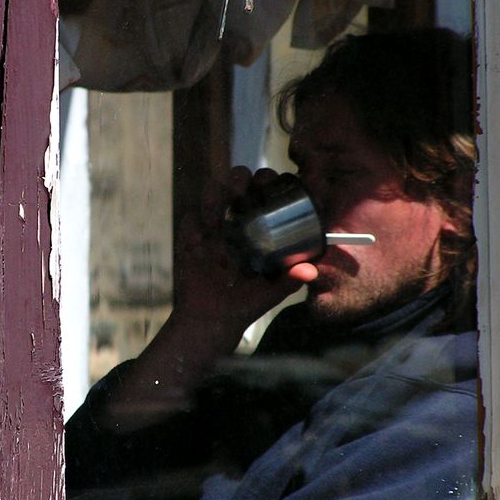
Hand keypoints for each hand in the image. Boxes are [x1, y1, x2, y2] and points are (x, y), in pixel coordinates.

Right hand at [172, 166, 317, 340]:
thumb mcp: (272, 292)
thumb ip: (289, 280)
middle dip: (237, 178)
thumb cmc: (246, 303)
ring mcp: (211, 226)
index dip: (265, 179)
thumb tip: (310, 271)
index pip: (263, 189)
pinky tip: (200, 236)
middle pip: (236, 182)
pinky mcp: (189, 237)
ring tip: (216, 218)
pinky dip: (194, 222)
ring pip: (211, 193)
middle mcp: (235, 219)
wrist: (212, 320)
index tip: (268, 181)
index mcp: (258, 224)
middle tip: (240, 191)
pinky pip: (189, 218)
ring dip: (213, 197)